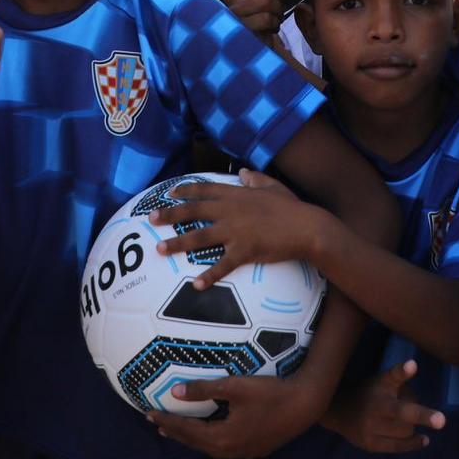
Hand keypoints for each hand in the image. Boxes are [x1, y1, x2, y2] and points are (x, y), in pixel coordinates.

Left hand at [149, 373, 321, 458]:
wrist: (307, 405)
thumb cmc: (271, 393)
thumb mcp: (236, 387)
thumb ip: (204, 390)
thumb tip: (175, 392)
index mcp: (222, 437)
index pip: (186, 430)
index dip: (167, 421)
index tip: (149, 414)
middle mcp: (230, 450)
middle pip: (196, 443)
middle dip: (176, 432)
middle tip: (157, 423)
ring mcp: (245, 453)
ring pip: (210, 448)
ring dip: (192, 438)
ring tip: (177, 430)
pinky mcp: (256, 450)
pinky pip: (224, 447)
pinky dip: (210, 440)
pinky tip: (211, 433)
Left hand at [152, 170, 326, 287]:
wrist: (307, 227)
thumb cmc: (293, 207)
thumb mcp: (273, 187)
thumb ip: (256, 179)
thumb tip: (243, 172)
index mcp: (237, 195)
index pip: (205, 189)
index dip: (186, 190)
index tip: (170, 192)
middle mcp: (231, 211)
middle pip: (194, 211)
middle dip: (170, 214)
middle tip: (151, 218)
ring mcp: (236, 231)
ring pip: (200, 237)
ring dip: (178, 243)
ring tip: (159, 250)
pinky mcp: (245, 251)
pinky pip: (223, 266)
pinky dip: (209, 277)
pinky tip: (196, 286)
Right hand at [328, 360, 443, 453]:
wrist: (339, 411)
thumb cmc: (369, 393)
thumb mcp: (382, 380)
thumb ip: (400, 376)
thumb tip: (414, 375)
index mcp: (379, 389)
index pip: (394, 378)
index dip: (403, 371)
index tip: (413, 365)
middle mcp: (373, 408)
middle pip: (405, 414)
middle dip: (421, 416)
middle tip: (440, 420)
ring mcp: (370, 429)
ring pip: (405, 432)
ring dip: (412, 427)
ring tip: (405, 421)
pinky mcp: (370, 445)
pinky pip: (398, 447)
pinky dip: (413, 443)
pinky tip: (423, 439)